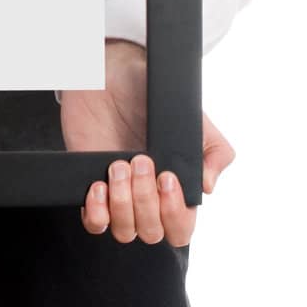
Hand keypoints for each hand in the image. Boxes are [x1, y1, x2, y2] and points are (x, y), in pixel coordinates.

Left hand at [60, 39, 235, 245]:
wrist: (111, 74)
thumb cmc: (152, 95)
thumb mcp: (192, 119)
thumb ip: (214, 151)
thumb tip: (207, 186)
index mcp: (175, 188)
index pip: (181, 228)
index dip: (175, 213)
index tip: (166, 177)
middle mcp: (148, 198)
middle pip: (152, 232)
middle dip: (145, 200)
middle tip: (140, 160)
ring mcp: (120, 196)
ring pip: (124, 231)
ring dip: (122, 204)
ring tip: (118, 165)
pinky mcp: (92, 189)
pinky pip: (94, 224)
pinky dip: (96, 214)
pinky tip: (98, 186)